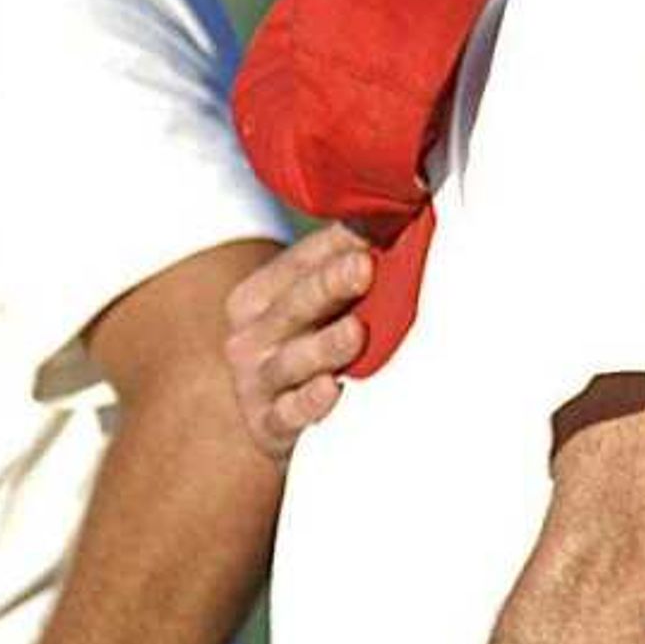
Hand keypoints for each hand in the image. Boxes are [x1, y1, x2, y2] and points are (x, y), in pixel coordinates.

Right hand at [221, 222, 372, 457]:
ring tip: (356, 331)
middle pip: (294, 306)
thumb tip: (393, 217)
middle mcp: (251, 337)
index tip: (375, 227)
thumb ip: (344, 266)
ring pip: (292, 361)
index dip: (337, 246)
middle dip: (329, 285)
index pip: (299, 264)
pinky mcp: (269, 426)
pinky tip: (331, 390)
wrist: (270, 419)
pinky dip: (310, 403)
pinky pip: (289, 414)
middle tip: (363, 267)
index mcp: (258, 297)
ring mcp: (257, 383)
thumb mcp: (312, 308)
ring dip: (325, 345)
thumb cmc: (306, 348)